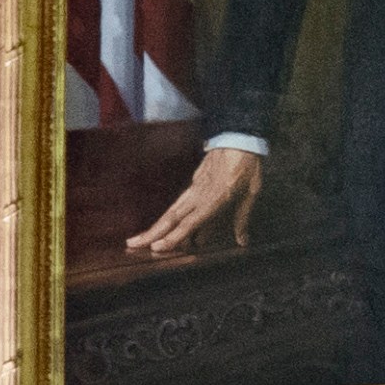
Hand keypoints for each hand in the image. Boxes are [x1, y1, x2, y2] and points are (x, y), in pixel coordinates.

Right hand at [130, 145, 261, 259]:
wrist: (238, 136)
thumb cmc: (247, 165)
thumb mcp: (251, 192)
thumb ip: (243, 217)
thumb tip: (242, 241)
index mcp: (214, 199)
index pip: (189, 222)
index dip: (173, 236)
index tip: (157, 248)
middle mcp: (198, 195)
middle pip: (171, 217)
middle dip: (151, 232)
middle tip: (132, 245)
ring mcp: (194, 187)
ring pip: (170, 210)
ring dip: (154, 225)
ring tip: (137, 238)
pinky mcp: (193, 181)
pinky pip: (179, 202)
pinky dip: (167, 216)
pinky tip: (161, 225)